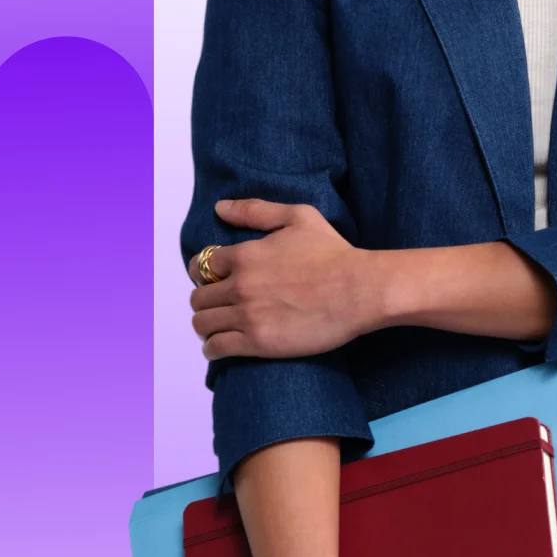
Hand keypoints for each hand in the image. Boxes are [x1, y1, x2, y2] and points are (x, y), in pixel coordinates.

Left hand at [189, 200, 382, 359]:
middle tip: (218, 304)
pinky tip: (219, 346)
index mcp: (245, 255)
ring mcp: (247, 316)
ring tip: (218, 326)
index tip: (214, 280)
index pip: (202, 266)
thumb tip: (220, 208)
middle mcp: (240, 285)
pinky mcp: (258, 343)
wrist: (359, 289)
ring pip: (202, 324)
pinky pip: (217, 348)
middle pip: (198, 298)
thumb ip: (256, 211)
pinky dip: (212, 348)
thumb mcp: (298, 217)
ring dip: (205, 325)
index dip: (205, 273)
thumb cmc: (333, 252)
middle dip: (205, 300)